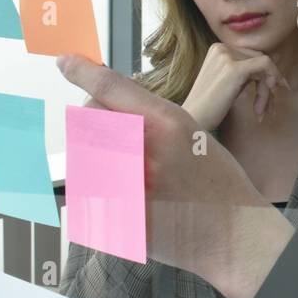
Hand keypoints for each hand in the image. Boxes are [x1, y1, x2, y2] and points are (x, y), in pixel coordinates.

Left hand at [57, 54, 293, 297]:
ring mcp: (129, 186)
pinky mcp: (116, 218)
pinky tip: (128, 199)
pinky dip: (97, 192)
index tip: (66, 63)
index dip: (83, 71)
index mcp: (168, 124)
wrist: (232, 234)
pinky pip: (87, 192)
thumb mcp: (192, 133)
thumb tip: (102, 102)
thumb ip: (148, 117)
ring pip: (83, 154)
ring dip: (94, 158)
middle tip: (115, 140)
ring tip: (130, 174)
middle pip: (89, 118)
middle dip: (93, 122)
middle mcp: (145, 150)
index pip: (112, 87)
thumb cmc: (216, 181)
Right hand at [182, 42, 290, 130]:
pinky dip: (273, 79)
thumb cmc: (210, 106)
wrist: (194, 120)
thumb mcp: (228, 81)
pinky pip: (265, 64)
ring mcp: (227, 56)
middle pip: (258, 59)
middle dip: (267, 83)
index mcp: (218, 48)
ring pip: (264, 65)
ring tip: (261, 112)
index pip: (251, 55)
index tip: (270, 93)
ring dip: (266, 91)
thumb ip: (245, 71)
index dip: (263, 74)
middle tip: (267, 108)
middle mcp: (222, 47)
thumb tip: (274, 64)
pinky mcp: (234, 68)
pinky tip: (264, 101)